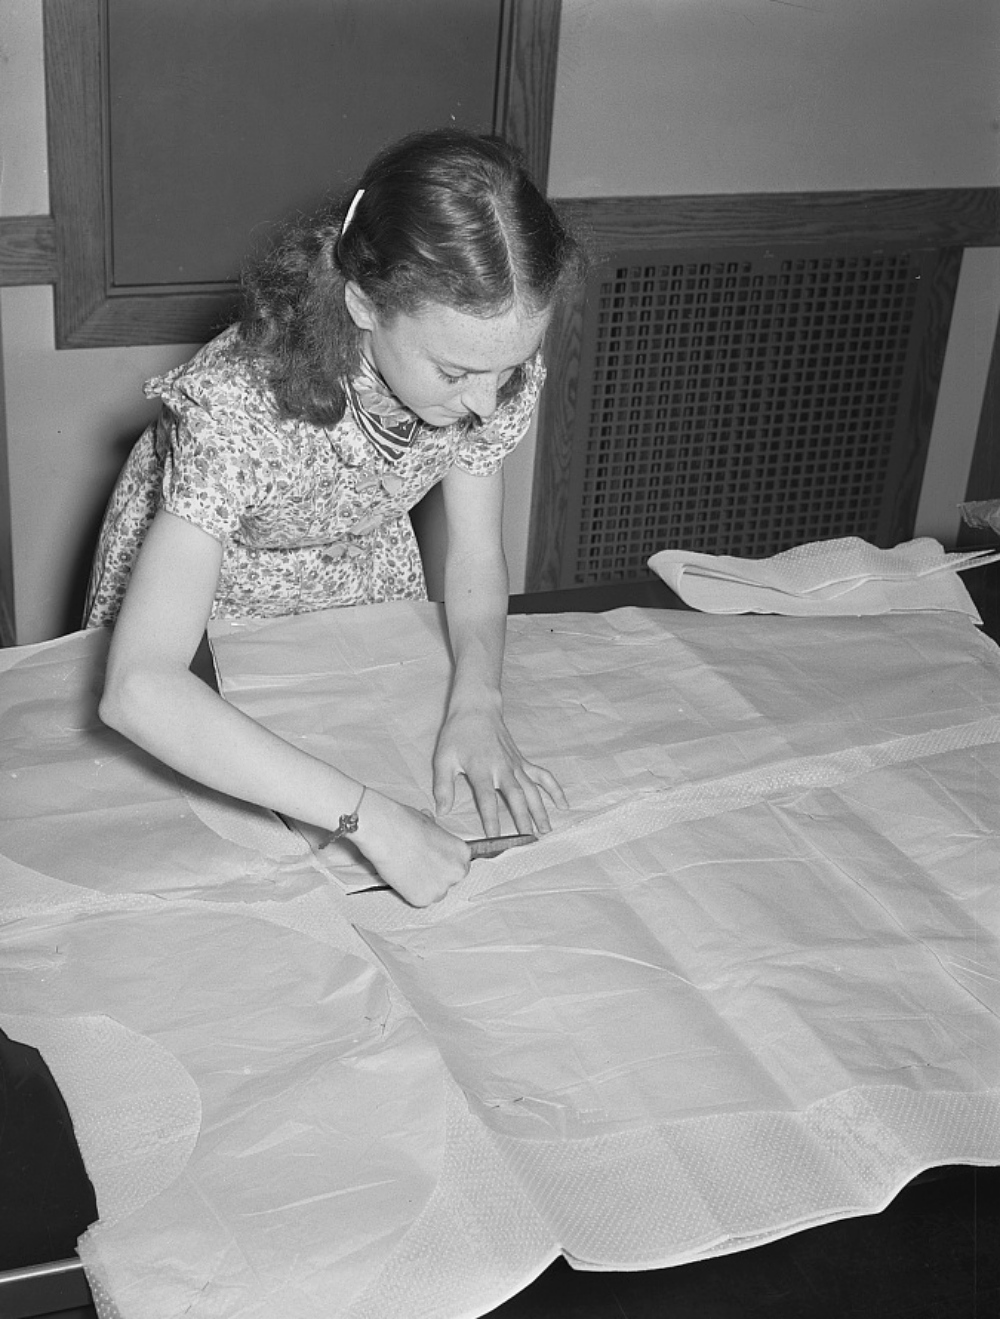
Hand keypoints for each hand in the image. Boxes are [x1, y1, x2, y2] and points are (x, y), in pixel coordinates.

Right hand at [352, 790, 471, 906]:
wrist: (387, 833)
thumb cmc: (406, 824)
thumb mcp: (430, 824)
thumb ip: (437, 837)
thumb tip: (431, 835)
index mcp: (462, 852)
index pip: (459, 865)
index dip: (444, 864)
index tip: (434, 862)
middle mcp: (457, 872)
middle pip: (450, 881)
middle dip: (437, 877)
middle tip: (419, 868)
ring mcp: (441, 888)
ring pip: (434, 893)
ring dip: (424, 886)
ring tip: (407, 869)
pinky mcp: (423, 899)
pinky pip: (418, 900)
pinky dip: (409, 892)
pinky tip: (401, 877)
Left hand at [432, 705, 567, 837]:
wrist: (477, 709)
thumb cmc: (458, 734)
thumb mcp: (443, 758)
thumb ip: (443, 787)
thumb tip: (442, 811)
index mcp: (481, 768)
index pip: (487, 798)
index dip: (491, 818)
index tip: (494, 836)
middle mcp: (502, 768)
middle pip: (516, 796)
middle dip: (523, 819)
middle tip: (527, 840)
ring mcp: (516, 764)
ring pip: (532, 790)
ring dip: (540, 810)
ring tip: (546, 830)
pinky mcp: (523, 761)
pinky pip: (542, 776)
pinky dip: (554, 789)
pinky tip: (563, 804)